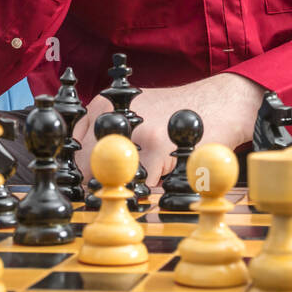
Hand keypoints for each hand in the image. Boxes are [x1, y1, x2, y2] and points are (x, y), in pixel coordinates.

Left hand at [70, 73, 264, 192]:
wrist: (218, 103)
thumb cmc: (175, 112)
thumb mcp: (133, 109)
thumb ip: (106, 132)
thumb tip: (81, 171)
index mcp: (102, 103)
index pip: (73, 146)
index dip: (83, 168)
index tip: (93, 179)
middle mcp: (113, 114)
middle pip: (86, 164)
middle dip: (101, 182)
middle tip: (119, 186)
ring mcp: (134, 131)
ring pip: (112, 177)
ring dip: (126, 186)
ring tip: (144, 177)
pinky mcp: (157, 149)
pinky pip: (141, 185)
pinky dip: (150, 189)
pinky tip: (164, 174)